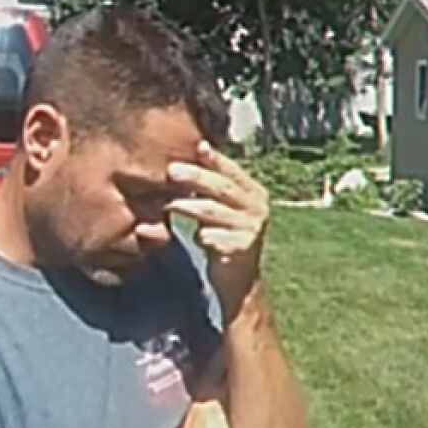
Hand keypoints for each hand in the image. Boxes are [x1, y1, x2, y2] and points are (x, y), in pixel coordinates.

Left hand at [167, 141, 269, 318]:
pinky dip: (204, 237)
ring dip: (190, 207)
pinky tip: (195, 238)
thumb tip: (196, 149)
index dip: (215, 159)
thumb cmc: (224, 237)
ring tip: (169, 205)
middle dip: (196, 177)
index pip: (231, 171)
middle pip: (223, 188)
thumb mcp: (220, 207)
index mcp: (253, 193)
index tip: (197, 146)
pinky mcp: (243, 250)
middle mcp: (257, 208)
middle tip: (171, 171)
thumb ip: (211, 184)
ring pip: (216, 213)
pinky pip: (217, 239)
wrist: (238, 281)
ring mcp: (252, 229)